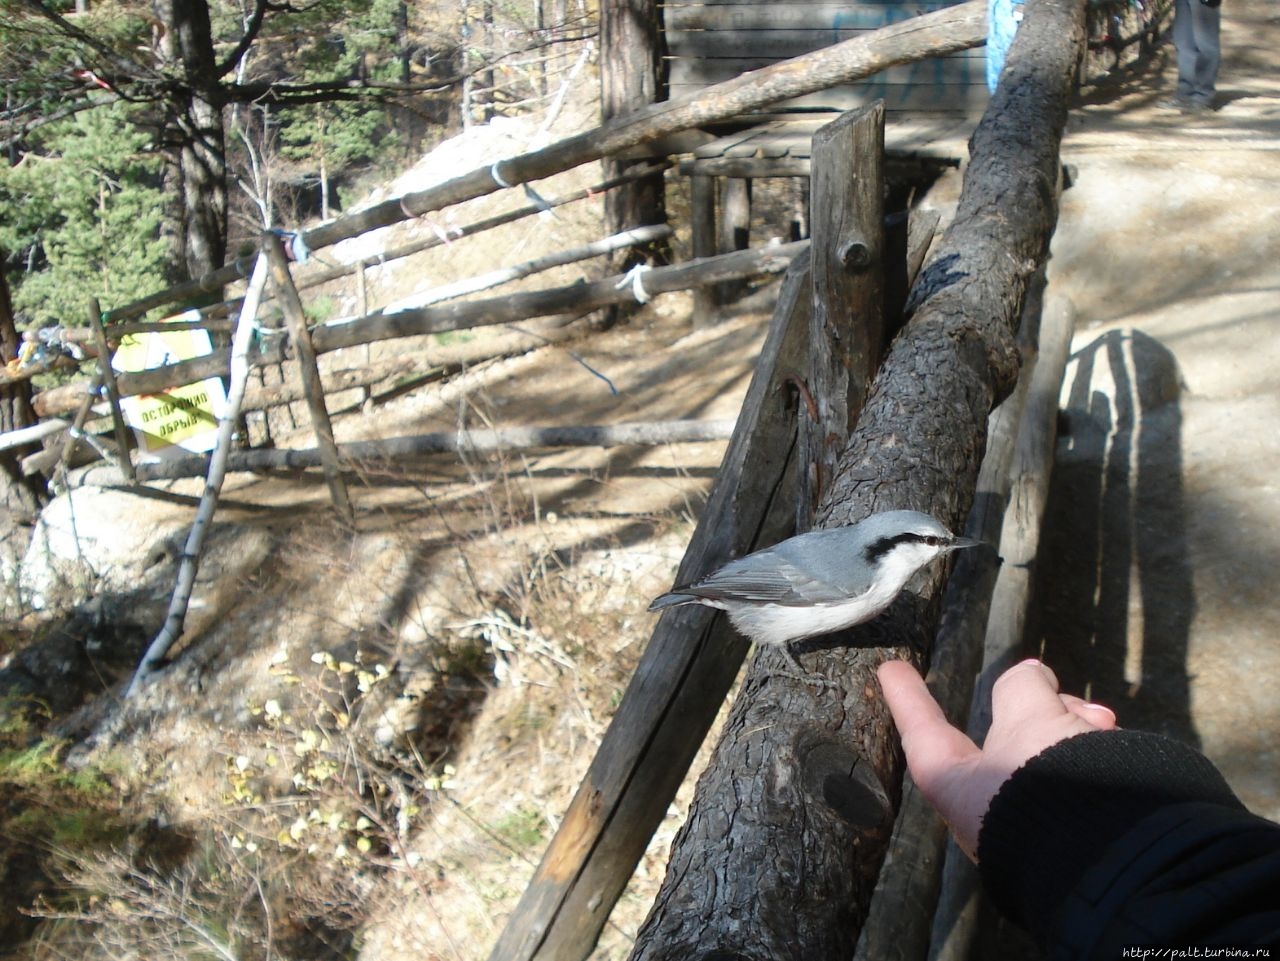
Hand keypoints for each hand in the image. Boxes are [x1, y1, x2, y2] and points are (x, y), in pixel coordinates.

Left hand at [877, 658, 1117, 859]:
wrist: (1118, 860)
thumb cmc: (1048, 785)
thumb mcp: (1032, 720)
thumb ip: (1022, 690)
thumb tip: (1028, 676)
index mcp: (956, 787)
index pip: (923, 731)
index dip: (908, 697)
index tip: (889, 671)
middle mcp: (986, 813)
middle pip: (1003, 739)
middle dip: (1038, 707)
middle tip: (1060, 690)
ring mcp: (1029, 827)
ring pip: (1047, 756)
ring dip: (1074, 727)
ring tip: (1101, 720)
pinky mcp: (1072, 836)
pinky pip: (1075, 783)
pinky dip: (1092, 757)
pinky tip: (1116, 745)